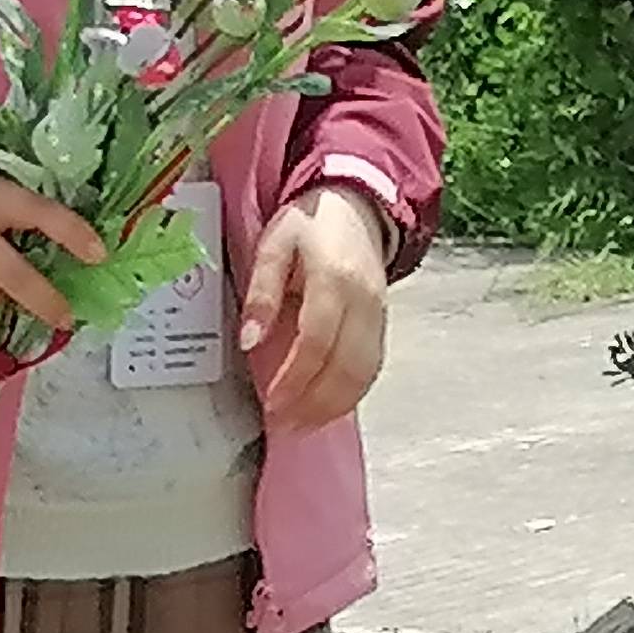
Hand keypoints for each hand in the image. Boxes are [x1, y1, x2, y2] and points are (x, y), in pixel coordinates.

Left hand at [239, 185, 392, 428]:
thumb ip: (262, 294)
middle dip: (313, 404)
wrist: (356, 206)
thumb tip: (249, 342)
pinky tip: (326, 409)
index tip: (271, 403)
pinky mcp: (383, 325)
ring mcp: (379, 316)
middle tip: (283, 425)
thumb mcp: (274, 246)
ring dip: (333, 407)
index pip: (317, 341)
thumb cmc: (308, 225)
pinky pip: (371, 369)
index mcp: (334, 279)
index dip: (294, 377)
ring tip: (301, 426)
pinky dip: (350, 395)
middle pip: (345, 367)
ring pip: (363, 374)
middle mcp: (364, 302)